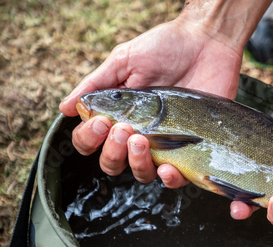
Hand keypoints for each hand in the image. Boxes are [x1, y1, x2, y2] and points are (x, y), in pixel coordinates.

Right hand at [60, 17, 242, 184]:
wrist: (206, 41)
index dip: (89, 139)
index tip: (100, 122)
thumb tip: (65, 107)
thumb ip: (97, 84)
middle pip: (113, 163)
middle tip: (122, 128)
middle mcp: (139, 133)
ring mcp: (165, 143)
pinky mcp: (191, 147)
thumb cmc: (165, 48)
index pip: (93, 141)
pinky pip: (178, 177)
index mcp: (119, 115)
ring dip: (135, 162)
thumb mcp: (125, 60)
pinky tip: (166, 168)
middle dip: (111, 152)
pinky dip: (169, 179)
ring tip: (141, 139)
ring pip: (142, 173)